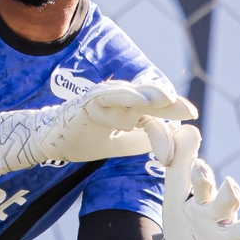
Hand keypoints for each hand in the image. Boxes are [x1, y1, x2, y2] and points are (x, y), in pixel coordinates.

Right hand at [0, 80, 197, 175]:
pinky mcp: (89, 99)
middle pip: (150, 100)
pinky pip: (110, 97)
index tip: (183, 140)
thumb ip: (142, 140)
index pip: (155, 116)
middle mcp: (119, 99)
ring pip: (133, 95)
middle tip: (190, 111)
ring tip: (168, 100)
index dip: (168, 130)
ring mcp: (104, 96)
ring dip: (151, 96)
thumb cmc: (82, 140)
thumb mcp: (119, 144)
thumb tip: (168, 138)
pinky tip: (141, 101)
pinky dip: (126, 97)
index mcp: (128, 108)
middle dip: (171, 105)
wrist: (48, 141)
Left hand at [141, 123, 239, 239]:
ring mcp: (225, 238)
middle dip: (231, 194)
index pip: (204, 184)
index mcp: (203, 200)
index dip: (202, 175)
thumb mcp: (176, 194)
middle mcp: (219, 217)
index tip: (197, 165)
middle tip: (230, 187)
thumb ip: (178, 164)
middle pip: (230, 202)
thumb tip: (186, 128)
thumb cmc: (184, 218)